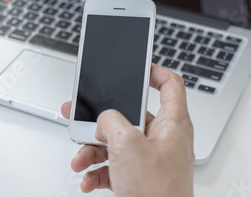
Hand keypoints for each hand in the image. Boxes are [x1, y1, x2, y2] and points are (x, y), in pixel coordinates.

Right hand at [61, 64, 193, 196]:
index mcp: (171, 123)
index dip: (153, 71)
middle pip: (128, 116)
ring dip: (92, 151)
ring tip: (80, 160)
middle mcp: (161, 139)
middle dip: (100, 121)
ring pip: (114, 143)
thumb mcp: (127, 145)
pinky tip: (87, 179)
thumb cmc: (158, 193)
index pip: (170, 84)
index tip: (136, 66)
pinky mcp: (137, 177)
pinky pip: (112, 166)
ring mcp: (148, 159)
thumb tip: (103, 119)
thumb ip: (111, 121)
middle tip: (80, 115)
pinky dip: (97, 171)